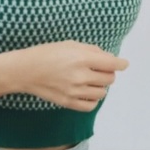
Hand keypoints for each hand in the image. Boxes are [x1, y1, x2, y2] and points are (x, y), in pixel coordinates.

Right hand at [14, 41, 129, 111]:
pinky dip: (93, 99)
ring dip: (101, 86)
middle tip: (99, 69)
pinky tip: (87, 92)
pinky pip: (91, 105)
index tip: (124, 64)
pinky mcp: (68, 102)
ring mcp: (74, 91)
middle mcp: (80, 76)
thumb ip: (92, 50)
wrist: (26, 70)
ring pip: (102, 92)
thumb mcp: (70, 44)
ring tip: (91, 80)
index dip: (121, 63)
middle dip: (108, 73)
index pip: (112, 64)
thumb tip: (108, 58)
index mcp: (81, 58)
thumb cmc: (46, 53)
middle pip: (109, 79)